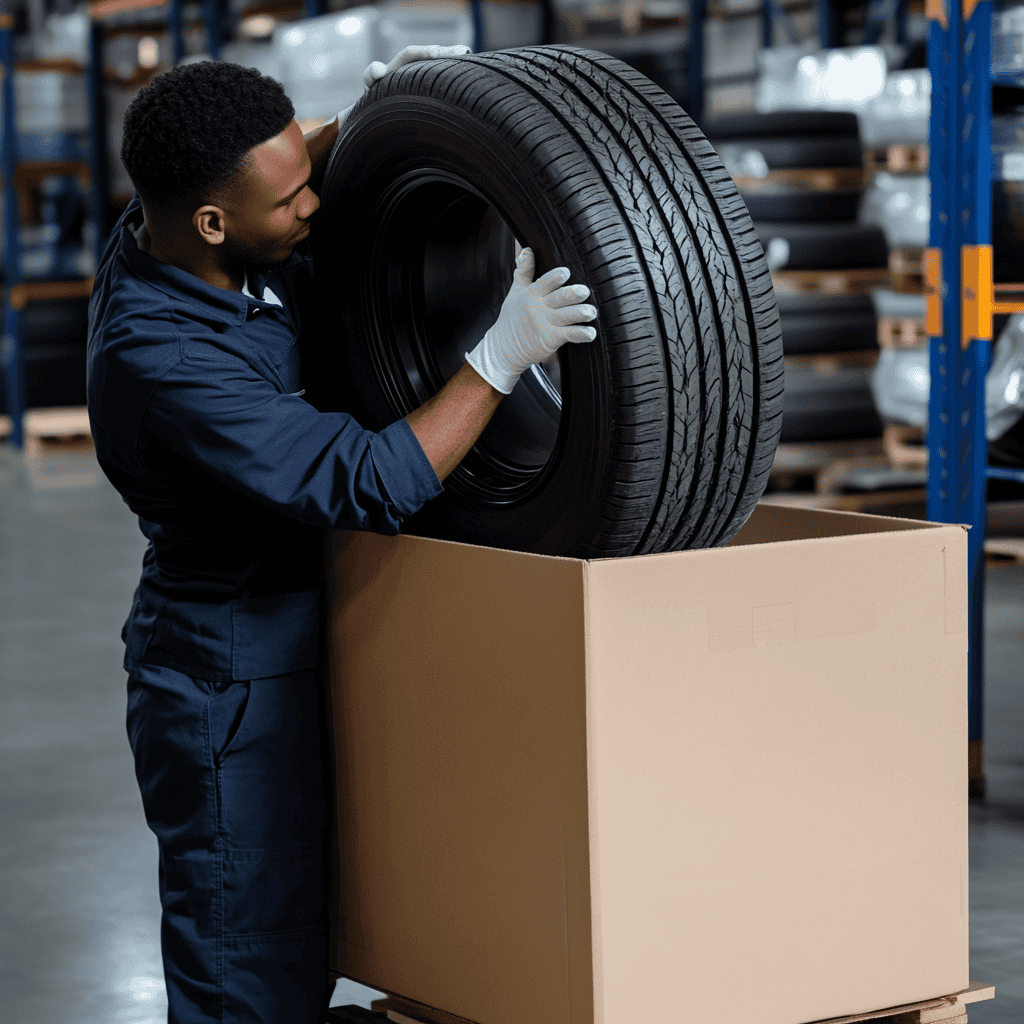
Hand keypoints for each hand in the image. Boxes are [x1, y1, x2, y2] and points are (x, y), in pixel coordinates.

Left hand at [363, 44, 471, 89]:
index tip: (437, 53)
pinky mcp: (431, 82)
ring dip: (454, 59)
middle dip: (446, 52)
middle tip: (462, 52)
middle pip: (431, 53)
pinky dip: (456, 71)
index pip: (411, 53)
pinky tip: (470, 69)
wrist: (380, 103)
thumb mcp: (370, 83)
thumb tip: (379, 69)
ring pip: (440, 63)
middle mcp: (414, 64)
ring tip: (469, 55)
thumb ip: (371, 74)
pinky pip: (444, 74)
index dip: (423, 51)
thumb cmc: (375, 93)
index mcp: (399, 64)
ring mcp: (424, 73)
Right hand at [465, 249, 597, 394]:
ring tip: (591, 312)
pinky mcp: (551, 339)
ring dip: (580, 313)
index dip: (555, 277)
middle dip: (572, 294)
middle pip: (558, 298)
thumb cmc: (512, 319)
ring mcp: (545, 324)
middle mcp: (538, 309)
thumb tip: (528, 250)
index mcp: (531, 295)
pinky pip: (569, 335)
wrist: (504, 348)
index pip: (544, 283)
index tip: (566, 273)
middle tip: (585, 292)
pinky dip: (581, 334)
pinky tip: (590, 333)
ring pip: (567, 316)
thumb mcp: (515, 293)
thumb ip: (524, 272)